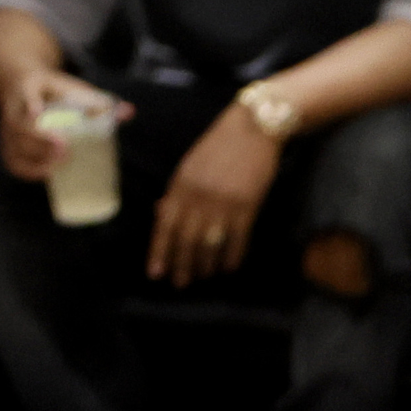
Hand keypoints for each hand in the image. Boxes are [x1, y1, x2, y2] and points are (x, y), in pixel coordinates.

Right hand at [0, 69, 125, 182]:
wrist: (23, 87)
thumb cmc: (56, 92)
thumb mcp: (74, 88)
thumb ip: (99, 100)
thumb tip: (129, 111)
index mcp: (29, 87)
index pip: (26, 93)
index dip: (30, 103)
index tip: (38, 112)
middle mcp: (13, 107)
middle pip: (17, 124)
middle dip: (38, 137)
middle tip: (64, 147)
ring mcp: (7, 128)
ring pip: (15, 144)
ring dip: (36, 156)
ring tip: (60, 163)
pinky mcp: (9, 145)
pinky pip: (13, 161)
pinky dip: (28, 171)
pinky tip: (47, 176)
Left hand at [150, 106, 279, 287]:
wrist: (253, 128)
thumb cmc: (221, 145)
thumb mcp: (191, 164)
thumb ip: (178, 191)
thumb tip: (161, 213)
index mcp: (181, 184)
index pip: (165, 224)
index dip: (160, 250)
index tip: (156, 272)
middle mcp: (199, 196)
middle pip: (186, 238)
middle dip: (182, 263)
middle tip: (181, 283)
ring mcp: (224, 202)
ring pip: (210, 242)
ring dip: (206, 263)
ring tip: (204, 277)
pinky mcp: (247, 205)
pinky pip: (237, 238)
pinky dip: (232, 255)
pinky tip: (229, 267)